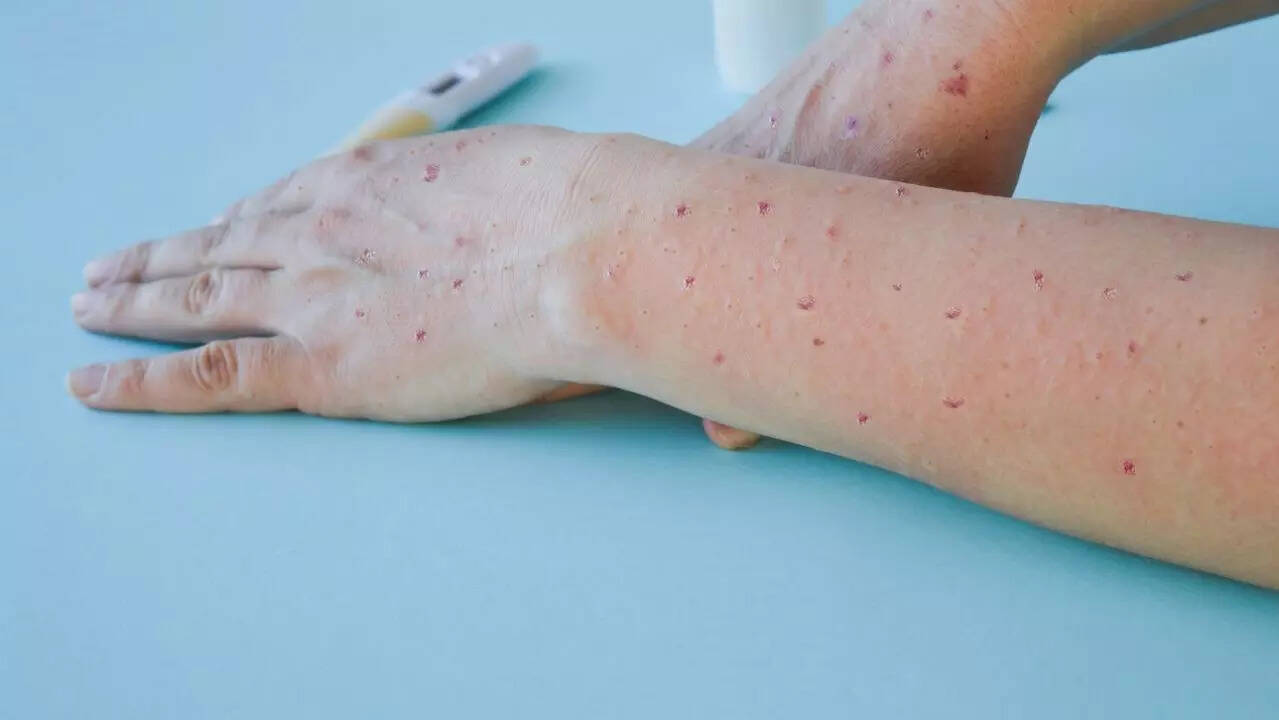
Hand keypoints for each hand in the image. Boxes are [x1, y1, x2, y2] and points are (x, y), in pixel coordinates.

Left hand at [69, 126, 594, 419]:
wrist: (576, 250)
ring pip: (192, 299)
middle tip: (109, 267)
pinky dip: (141, 383)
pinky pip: (207, 375)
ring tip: (90, 308)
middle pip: (216, 246)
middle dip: (158, 257)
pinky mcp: (316, 365)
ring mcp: (308, 297)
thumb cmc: (569, 211)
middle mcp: (320, 231)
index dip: (232, 222)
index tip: (209, 229)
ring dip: (132, 304)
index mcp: (367, 182)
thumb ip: (488, 201)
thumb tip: (511, 217)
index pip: (277, 203)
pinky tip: (96, 386)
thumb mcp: (520, 178)